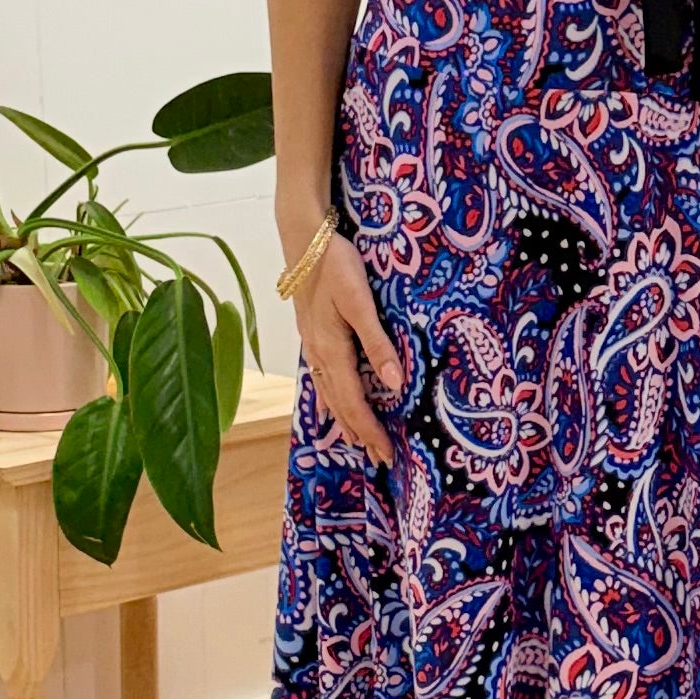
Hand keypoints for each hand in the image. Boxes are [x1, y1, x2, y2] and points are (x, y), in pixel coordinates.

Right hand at [295, 227, 402, 467]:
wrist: (304, 240)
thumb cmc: (336, 265)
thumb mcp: (361, 302)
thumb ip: (378, 343)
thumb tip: (395, 385)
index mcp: (332, 350)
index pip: (354, 402)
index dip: (371, 429)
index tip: (387, 452)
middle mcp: (319, 355)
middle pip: (341, 405)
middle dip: (361, 433)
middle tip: (381, 458)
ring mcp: (312, 346)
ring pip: (329, 394)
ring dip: (345, 420)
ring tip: (358, 441)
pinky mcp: (311, 335)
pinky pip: (321, 379)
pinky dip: (330, 399)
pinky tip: (332, 404)